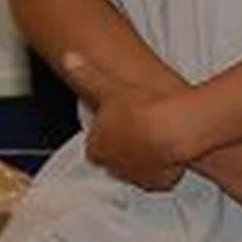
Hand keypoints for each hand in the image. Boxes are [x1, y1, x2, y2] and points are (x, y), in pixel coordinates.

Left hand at [70, 52, 187, 190]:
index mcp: (97, 146)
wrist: (173, 127)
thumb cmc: (141, 108)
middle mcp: (113, 166)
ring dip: (141, 159)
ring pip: (135, 170)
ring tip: (154, 139)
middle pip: (113, 161)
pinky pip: (157, 178)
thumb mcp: (110, 86)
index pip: (94, 147)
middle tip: (136, 130)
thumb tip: (68, 58)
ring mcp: (137, 176)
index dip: (105, 136)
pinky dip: (161, 169)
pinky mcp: (159, 183)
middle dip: (122, 149)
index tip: (116, 125)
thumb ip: (87, 75)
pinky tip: (168, 153)